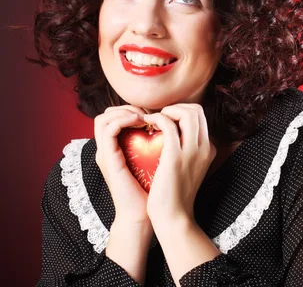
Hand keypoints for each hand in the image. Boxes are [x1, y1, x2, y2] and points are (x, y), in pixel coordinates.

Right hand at [94, 105, 150, 225]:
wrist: (145, 215)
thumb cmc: (157, 191)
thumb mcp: (161, 162)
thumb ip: (161, 145)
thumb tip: (179, 127)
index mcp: (120, 148)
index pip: (117, 115)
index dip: (135, 108)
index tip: (156, 115)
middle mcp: (109, 149)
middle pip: (108, 113)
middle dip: (130, 106)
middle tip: (150, 114)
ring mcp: (106, 154)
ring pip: (103, 117)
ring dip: (126, 111)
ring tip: (145, 117)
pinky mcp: (107, 159)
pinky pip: (107, 128)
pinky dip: (124, 119)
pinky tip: (142, 123)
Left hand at [142, 103, 216, 229]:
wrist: (174, 217)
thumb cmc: (175, 195)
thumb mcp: (189, 169)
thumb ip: (187, 152)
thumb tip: (173, 137)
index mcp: (209, 149)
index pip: (200, 117)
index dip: (182, 112)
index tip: (166, 120)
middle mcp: (205, 148)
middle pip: (197, 110)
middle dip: (176, 107)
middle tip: (159, 118)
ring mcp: (193, 151)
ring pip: (187, 112)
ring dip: (168, 110)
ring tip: (153, 120)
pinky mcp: (176, 156)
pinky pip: (168, 124)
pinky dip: (157, 118)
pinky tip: (147, 125)